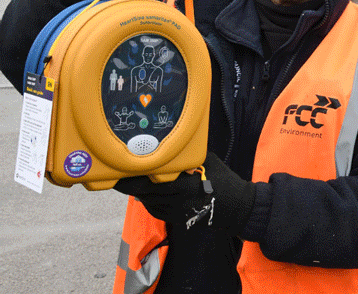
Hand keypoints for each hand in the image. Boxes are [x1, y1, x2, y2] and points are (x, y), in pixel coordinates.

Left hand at [114, 152, 255, 233]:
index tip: (121, 168)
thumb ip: (186, 157)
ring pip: (147, 201)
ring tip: (128, 179)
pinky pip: (154, 208)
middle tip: (116, 174)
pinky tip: (145, 190)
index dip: (132, 176)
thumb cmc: (223, 180)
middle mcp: (178, 200)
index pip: (151, 181)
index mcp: (185, 184)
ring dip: (136, 191)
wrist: (236, 207)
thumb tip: (166, 145)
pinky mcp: (175, 218)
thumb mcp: (207, 161)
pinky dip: (147, 199)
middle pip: (144, 192)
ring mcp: (175, 212)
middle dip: (128, 184)